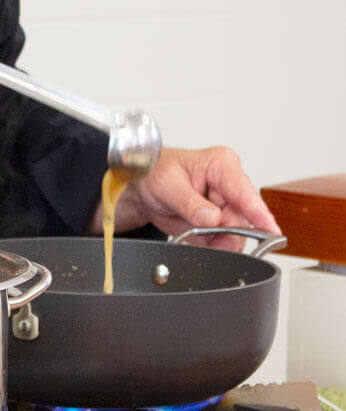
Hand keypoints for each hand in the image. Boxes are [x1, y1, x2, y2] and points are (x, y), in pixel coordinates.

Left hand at [90, 146, 280, 250]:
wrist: (140, 188)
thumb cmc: (154, 173)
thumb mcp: (167, 184)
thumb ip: (190, 203)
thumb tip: (212, 219)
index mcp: (222, 165)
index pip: (245, 192)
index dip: (258, 213)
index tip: (270, 231)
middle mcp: (229, 186)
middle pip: (244, 218)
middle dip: (228, 233)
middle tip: (207, 238)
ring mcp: (225, 206)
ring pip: (235, 233)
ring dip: (217, 241)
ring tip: (192, 231)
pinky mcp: (218, 223)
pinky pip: (222, 241)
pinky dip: (210, 245)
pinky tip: (193, 235)